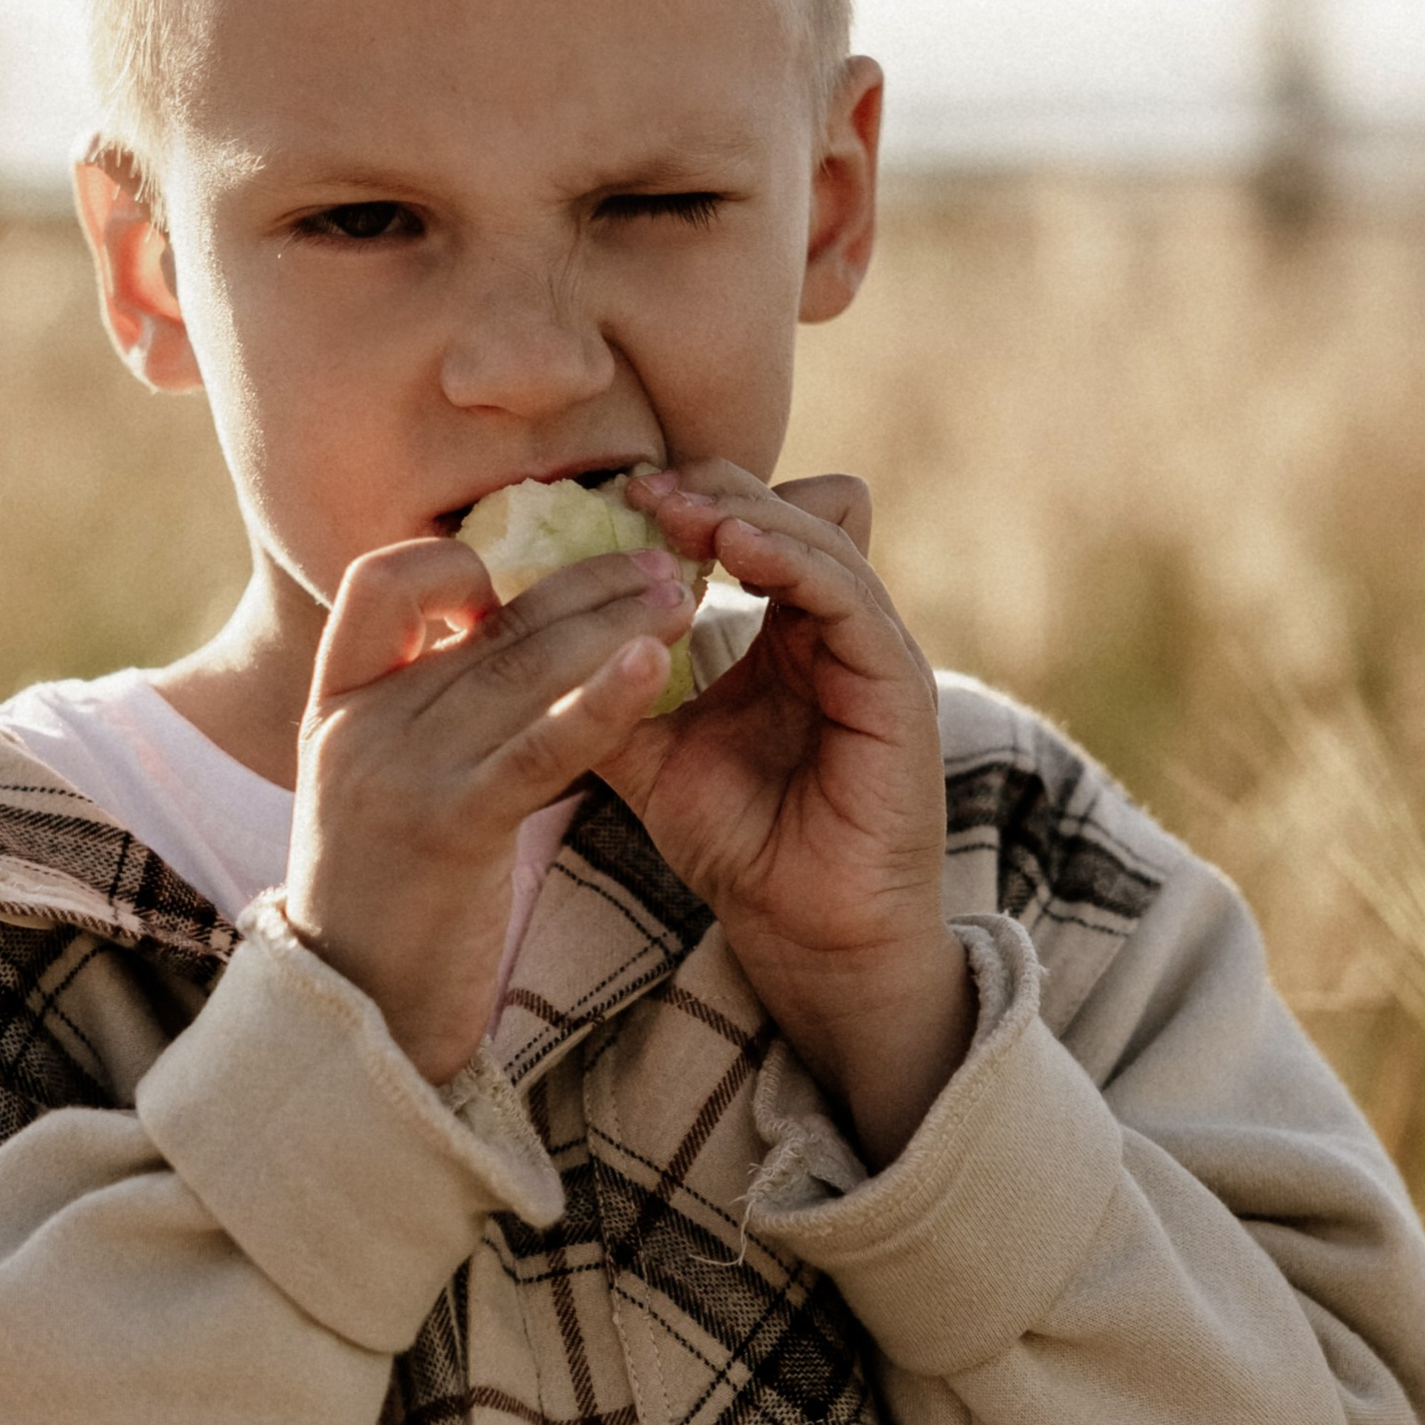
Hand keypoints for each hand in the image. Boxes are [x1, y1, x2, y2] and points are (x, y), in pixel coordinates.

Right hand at [287, 536, 697, 1083]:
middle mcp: (359, 725)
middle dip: (583, 582)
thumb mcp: (385, 791)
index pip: (382, 579)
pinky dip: (601, 698)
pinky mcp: (450, 828)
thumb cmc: (390, 908)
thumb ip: (426, 716)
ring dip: (613, 621)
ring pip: (518, 665)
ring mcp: (398, 773)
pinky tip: (655, 665)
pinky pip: (537, 745)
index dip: (459, 563)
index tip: (525, 587)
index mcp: (337, 705)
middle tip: (662, 563)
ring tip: (685, 598)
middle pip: (484, 620)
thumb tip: (500, 640)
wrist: (353, 1022)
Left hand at [599, 464, 972, 1164]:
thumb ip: (613, 693)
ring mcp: (877, 655)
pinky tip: (732, 551)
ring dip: (745, 515)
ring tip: (675, 507)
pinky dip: (791, 562)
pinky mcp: (899, 687)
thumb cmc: (745, 848)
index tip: (618, 492)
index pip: (758, 529)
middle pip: (794, 513)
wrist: (808, 938)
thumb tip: (526, 638)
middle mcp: (842, 632)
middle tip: (640, 486)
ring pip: (823, 540)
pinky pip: (848, 599)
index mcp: (794, 635)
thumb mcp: (656, 754)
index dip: (695, 500)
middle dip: (715, 491)